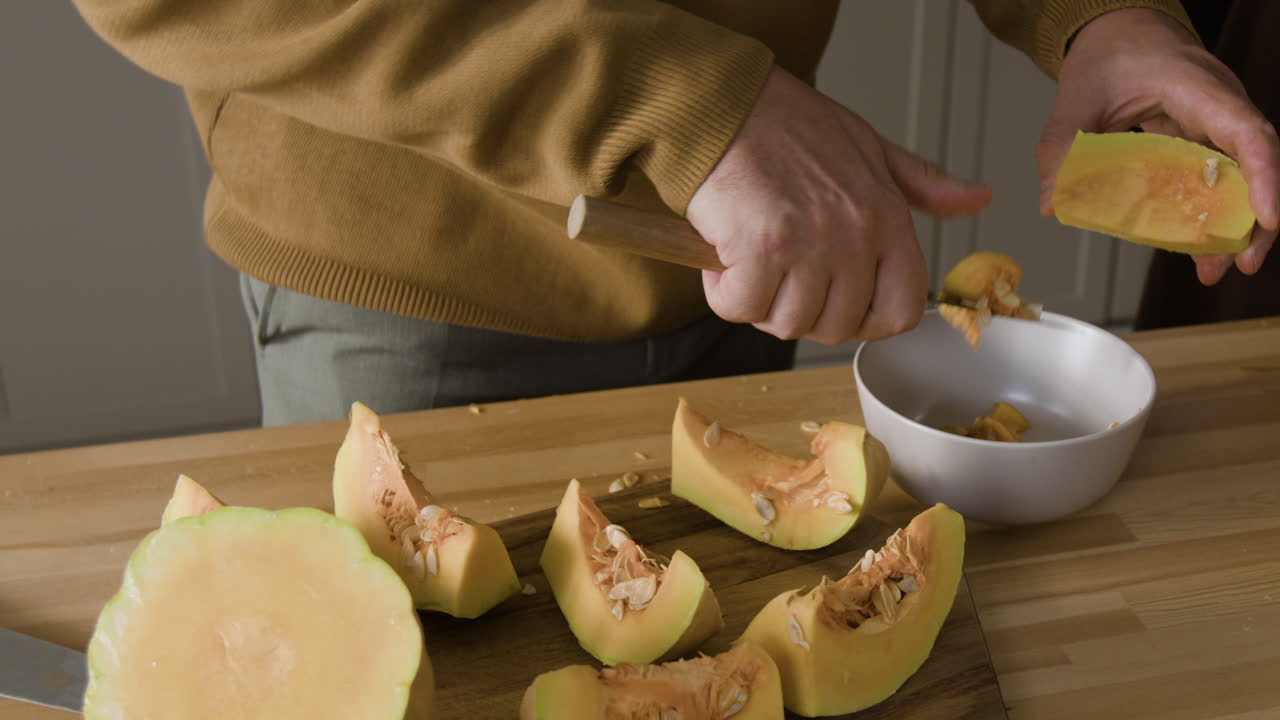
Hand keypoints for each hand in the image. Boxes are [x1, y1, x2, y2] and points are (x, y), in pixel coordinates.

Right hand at [686, 67, 990, 344]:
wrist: (724, 106)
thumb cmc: (787, 125)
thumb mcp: (869, 148)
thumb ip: (920, 184)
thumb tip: (976, 198)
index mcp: (887, 217)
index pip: (902, 309)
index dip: (867, 322)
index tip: (838, 308)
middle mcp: (854, 235)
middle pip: (836, 327)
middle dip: (802, 313)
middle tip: (780, 277)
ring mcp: (808, 244)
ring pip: (787, 323)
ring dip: (760, 303)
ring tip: (750, 262)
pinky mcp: (759, 249)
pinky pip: (742, 307)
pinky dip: (725, 293)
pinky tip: (723, 260)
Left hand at [1037, 8, 1279, 285]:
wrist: (1120, 29)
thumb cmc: (1109, 54)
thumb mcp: (1076, 98)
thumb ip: (1061, 148)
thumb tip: (1053, 201)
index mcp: (1196, 87)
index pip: (1246, 132)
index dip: (1262, 176)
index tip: (1265, 218)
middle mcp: (1219, 103)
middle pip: (1257, 162)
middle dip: (1255, 217)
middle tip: (1238, 262)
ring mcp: (1217, 120)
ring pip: (1242, 173)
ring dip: (1234, 222)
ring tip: (1215, 266)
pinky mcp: (1206, 136)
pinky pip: (1219, 175)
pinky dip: (1211, 209)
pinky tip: (1198, 244)